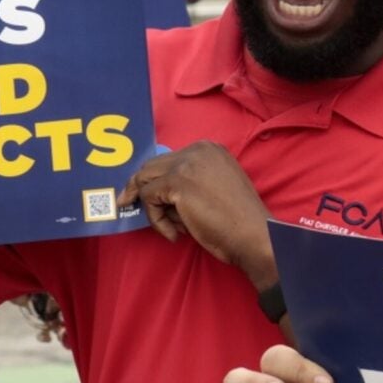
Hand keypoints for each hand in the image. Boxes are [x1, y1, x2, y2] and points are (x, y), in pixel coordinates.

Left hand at [121, 141, 272, 288]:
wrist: (254, 234)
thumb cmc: (238, 219)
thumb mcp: (214, 188)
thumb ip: (189, 182)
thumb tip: (154, 192)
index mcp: (209, 148)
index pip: (167, 160)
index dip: (154, 181)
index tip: (146, 198)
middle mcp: (197, 149)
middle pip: (150, 166)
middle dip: (139, 189)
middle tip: (129, 206)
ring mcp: (186, 164)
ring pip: (145, 182)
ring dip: (152, 209)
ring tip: (172, 228)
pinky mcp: (177, 182)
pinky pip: (148, 200)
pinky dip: (156, 220)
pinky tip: (175, 234)